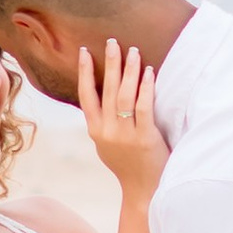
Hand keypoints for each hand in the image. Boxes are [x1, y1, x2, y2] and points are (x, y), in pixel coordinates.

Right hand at [78, 37, 164, 202]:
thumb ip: (103, 124)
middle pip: (106, 90)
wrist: (143, 191)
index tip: (84, 51)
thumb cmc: (128, 166)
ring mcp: (125, 135)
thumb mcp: (106, 145)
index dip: (84, 72)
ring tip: (133, 51)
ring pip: (124, 95)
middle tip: (113, 41)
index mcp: (95, 131)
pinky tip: (149, 72)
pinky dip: (145, 87)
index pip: (86, 96)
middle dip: (109, 63)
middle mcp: (107, 131)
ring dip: (128, 70)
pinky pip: (143, 106)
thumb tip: (101, 101)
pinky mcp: (144, 138)